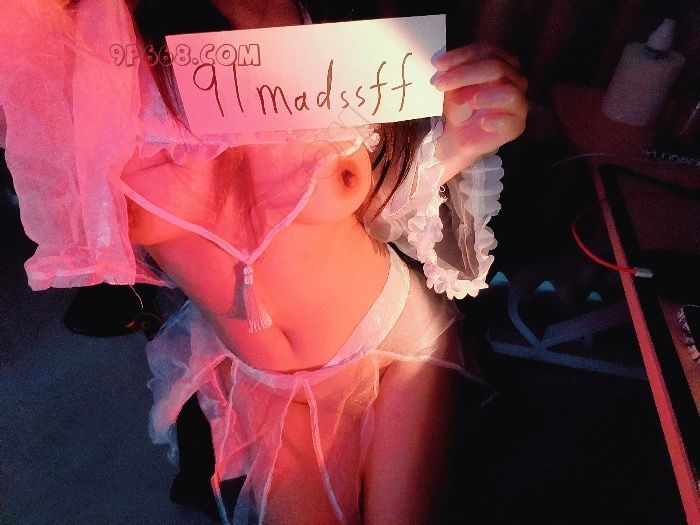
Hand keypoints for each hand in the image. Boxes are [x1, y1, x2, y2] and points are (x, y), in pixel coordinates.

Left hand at [430, 43, 527, 182]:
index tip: (438, 64)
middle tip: (440, 83)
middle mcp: (515, 80)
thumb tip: (443, 65)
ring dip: (484, 95)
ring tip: (468, 102)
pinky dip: (495, 120)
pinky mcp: (516, 126)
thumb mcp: (454, 85)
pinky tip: (482, 122)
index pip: (487, 51)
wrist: (459, 137)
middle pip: (497, 68)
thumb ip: (454, 73)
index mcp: (502, 63)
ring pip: (509, 92)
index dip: (462, 55)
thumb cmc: (460, 107)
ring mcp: (519, 103)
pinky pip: (510, 120)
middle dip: (465, 74)